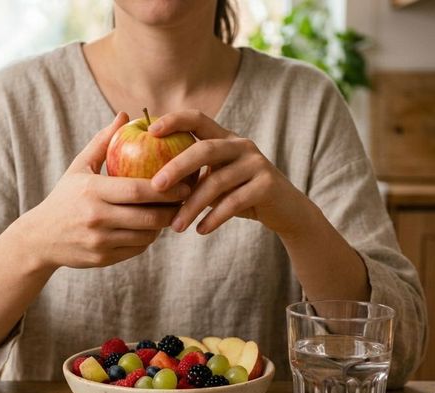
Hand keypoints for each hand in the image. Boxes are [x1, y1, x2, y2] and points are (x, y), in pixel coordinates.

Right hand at [20, 112, 190, 269]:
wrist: (39, 238)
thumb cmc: (64, 197)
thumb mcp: (78, 167)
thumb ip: (102, 141)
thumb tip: (125, 115)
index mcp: (92, 191)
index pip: (138, 190)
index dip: (165, 189)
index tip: (183, 183)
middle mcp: (96, 217)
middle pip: (147, 216)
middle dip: (171, 210)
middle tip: (184, 201)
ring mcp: (99, 241)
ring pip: (145, 236)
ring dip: (161, 225)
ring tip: (168, 212)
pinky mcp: (102, 259)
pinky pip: (136, 249)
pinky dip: (147, 239)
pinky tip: (150, 228)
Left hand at [148, 110, 314, 237]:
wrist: (285, 210)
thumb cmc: (240, 194)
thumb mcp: (215, 181)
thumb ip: (191, 176)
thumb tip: (149, 183)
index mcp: (225, 139)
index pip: (197, 119)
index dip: (174, 121)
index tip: (150, 132)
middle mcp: (241, 145)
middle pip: (205, 149)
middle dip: (177, 166)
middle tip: (155, 187)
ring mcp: (257, 163)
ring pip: (218, 181)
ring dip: (193, 206)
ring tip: (175, 226)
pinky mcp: (267, 185)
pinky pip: (235, 202)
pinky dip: (215, 217)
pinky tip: (200, 231)